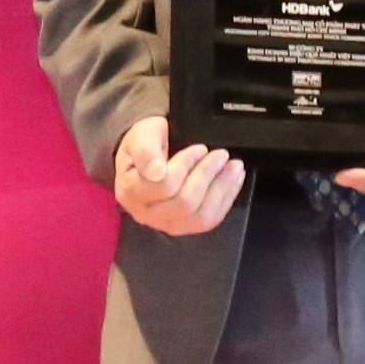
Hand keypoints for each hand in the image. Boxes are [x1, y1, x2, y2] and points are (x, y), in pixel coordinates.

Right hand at [114, 115, 246, 238]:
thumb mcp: (140, 137)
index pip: (163, 185)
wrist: (148, 153)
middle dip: (207, 176)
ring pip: (199, 216)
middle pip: (184, 203)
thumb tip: (157, 172)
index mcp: (130, 191)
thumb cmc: (144, 142)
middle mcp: (145, 214)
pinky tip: (234, 181)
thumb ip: (145, 151)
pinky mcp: (183, 226)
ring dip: (221, 190)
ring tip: (234, 167)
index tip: (200, 148)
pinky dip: (225, 200)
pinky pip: (208, 221)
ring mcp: (165, 224)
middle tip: (222, 154)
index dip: (186, 166)